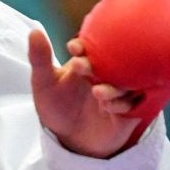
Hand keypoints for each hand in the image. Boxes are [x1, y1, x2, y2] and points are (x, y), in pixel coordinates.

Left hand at [28, 29, 144, 157]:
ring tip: (97, 92)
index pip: (91, 46)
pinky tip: (108, 107)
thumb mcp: (44, 83)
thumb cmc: (57, 106)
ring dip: (113, 87)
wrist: (71, 138)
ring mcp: (121, 89)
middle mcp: (108, 72)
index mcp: (88, 60)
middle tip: (81, 67)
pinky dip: (123, 103)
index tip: (73, 49)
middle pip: (112, 63)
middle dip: (99, 65)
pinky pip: (134, 103)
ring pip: (125, 83)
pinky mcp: (130, 108)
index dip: (83, 45)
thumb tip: (34, 31)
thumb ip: (39, 59)